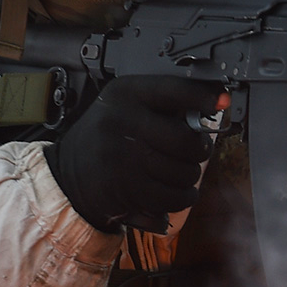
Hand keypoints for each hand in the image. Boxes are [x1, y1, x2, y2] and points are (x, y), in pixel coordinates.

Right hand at [46, 75, 223, 232]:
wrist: (67, 177)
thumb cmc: (106, 138)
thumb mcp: (124, 108)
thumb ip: (163, 105)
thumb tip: (215, 104)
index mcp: (125, 94)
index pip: (173, 89)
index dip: (203, 95)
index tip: (220, 101)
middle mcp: (122, 121)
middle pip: (186, 139)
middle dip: (200, 148)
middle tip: (197, 149)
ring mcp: (123, 157)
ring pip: (184, 171)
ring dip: (190, 176)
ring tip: (178, 171)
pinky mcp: (126, 189)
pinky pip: (175, 196)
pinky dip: (183, 197)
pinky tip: (176, 190)